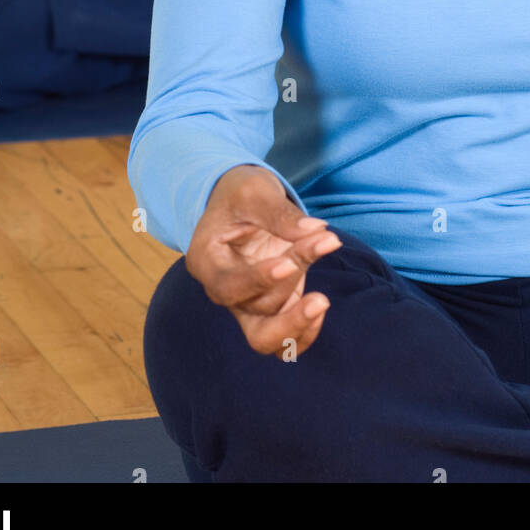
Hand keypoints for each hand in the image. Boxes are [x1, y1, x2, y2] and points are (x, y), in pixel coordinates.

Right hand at [185, 165, 341, 358]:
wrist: (242, 201)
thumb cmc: (241, 193)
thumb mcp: (254, 190)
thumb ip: (280, 213)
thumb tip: (315, 232)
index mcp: (206, 260)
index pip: (228, 285)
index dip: (258, 280)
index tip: (289, 264)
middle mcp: (222, 289)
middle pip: (251, 323)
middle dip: (288, 314)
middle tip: (321, 298)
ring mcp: (247, 302)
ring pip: (269, 335)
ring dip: (301, 314)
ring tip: (323, 296)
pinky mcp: (271, 306)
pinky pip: (284, 339)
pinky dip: (304, 332)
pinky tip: (320, 307)